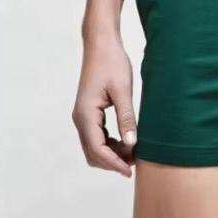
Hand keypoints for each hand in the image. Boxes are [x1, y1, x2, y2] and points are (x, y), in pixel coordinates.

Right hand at [72, 35, 136, 176]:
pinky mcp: (89, 112)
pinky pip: (97, 136)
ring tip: (134, 153)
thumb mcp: (123, 91)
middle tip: (136, 163)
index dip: (114, 163)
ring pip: (94, 146)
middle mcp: (80, 118)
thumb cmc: (112, 63)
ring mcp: (83, 116)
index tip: (130, 171)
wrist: (101, 45)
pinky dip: (110, 144)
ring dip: (112, 154)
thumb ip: (126, 118)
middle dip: (113, 161)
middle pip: (93, 152)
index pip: (97, 149)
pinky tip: (127, 142)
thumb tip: (132, 144)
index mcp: (85, 114)